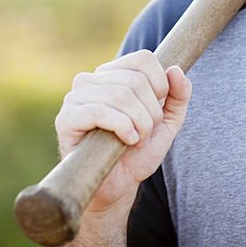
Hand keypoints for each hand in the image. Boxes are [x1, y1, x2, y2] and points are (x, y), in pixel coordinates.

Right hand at [54, 50, 191, 213]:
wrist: (118, 187)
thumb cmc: (138, 152)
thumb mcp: (167, 123)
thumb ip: (178, 95)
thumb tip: (175, 70)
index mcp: (113, 74)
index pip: (143, 59)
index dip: (160, 85)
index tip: (157, 110)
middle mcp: (91, 80)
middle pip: (135, 81)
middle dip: (150, 112)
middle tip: (146, 133)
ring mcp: (76, 97)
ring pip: (120, 95)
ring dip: (139, 123)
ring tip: (136, 140)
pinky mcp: (67, 118)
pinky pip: (99, 111)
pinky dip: (122, 127)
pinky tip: (126, 141)